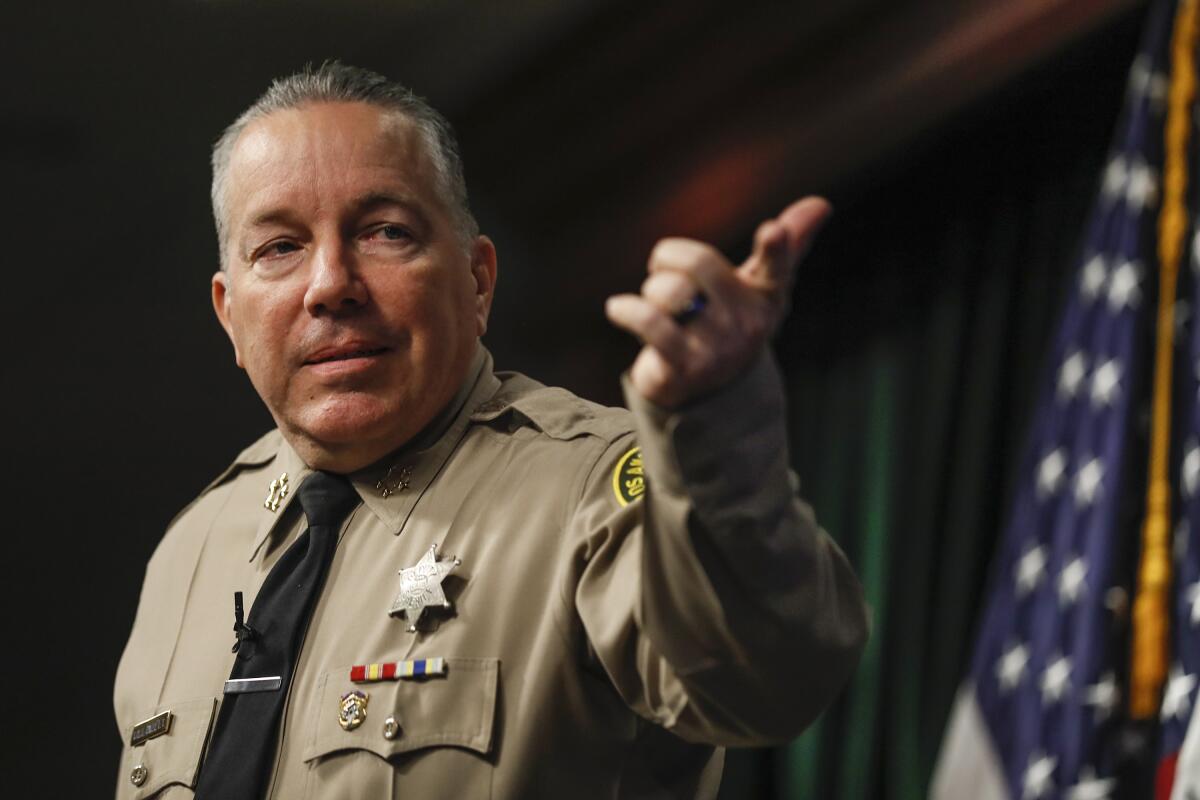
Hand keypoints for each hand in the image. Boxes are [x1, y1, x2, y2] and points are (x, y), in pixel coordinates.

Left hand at [605, 197, 831, 407]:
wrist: (705, 391)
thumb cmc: (731, 321)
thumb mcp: (756, 286)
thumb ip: (786, 246)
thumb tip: (822, 204)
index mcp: (768, 298)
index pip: (775, 268)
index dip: (776, 248)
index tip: (773, 230)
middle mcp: (748, 325)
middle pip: (701, 264)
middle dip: (669, 256)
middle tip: (661, 265)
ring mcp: (718, 350)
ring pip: (669, 293)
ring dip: (650, 290)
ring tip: (654, 302)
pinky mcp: (684, 368)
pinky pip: (649, 323)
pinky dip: (625, 310)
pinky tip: (617, 308)